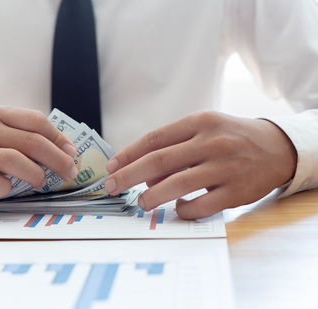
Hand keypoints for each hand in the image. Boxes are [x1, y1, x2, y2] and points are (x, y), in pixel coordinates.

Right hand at [0, 106, 77, 200]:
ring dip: (35, 174)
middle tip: (69, 173)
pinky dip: (5, 186)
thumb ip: (30, 137)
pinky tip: (8, 188)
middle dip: (57, 159)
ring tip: (42, 182)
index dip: (58, 137)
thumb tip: (68, 152)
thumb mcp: (5, 135)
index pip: (36, 120)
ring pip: (13, 160)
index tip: (72, 153)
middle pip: (31, 142)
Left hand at [104, 111, 296, 218]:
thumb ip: (175, 148)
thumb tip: (143, 174)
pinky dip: (183, 210)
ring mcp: (225, 167)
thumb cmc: (230, 138)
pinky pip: (200, 206)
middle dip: (128, 176)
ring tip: (141, 202)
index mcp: (199, 123)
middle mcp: (211, 142)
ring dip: (152, 196)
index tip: (111, 167)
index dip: (128, 154)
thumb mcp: (204, 130)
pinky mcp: (236, 192)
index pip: (154, 139)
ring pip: (177, 185)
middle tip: (112, 187)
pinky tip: (179, 208)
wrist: (277, 148)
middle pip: (159, 161)